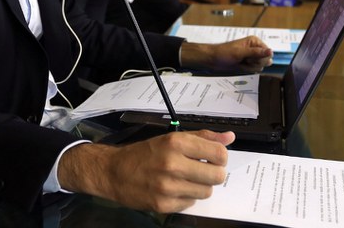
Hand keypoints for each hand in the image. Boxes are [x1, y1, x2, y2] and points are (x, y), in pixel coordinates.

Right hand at [59, 130, 233, 212]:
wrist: (114, 172)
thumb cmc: (145, 153)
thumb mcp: (172, 138)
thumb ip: (203, 137)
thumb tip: (229, 137)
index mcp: (176, 143)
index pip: (219, 154)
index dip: (221, 157)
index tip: (214, 158)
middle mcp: (173, 164)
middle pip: (217, 176)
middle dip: (214, 174)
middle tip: (202, 170)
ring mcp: (168, 187)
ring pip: (206, 192)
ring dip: (200, 186)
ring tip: (186, 179)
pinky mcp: (164, 205)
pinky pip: (191, 203)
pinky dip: (186, 197)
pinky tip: (175, 189)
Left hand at [180, 36, 272, 72]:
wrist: (213, 59)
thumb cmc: (224, 53)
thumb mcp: (240, 53)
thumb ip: (256, 53)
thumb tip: (270, 51)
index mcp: (255, 41)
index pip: (268, 53)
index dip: (260, 58)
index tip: (249, 57)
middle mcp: (255, 48)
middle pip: (265, 60)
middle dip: (254, 63)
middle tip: (243, 60)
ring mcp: (252, 56)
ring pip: (260, 66)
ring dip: (250, 67)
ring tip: (240, 62)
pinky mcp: (249, 63)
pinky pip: (254, 69)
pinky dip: (247, 70)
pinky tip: (240, 66)